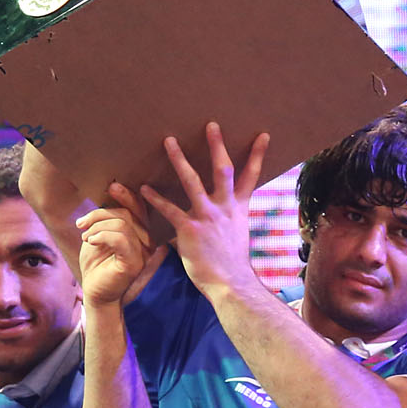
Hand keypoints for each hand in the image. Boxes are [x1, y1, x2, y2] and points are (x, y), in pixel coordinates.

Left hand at [78, 189, 164, 307]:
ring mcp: (143, 253)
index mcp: (140, 233)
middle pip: (128, 213)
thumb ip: (106, 219)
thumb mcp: (98, 236)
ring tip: (86, 237)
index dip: (126, 195)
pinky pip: (121, 239)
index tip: (111, 186)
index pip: (138, 208)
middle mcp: (146, 242)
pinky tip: (90, 241)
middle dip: (99, 214)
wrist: (95, 293)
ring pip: (122, 224)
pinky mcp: (134, 263)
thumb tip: (107, 195)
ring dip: (97, 227)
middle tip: (81, 224)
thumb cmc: (96, 265)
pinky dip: (102, 235)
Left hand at [139, 122, 270, 296]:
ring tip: (169, 141)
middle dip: (217, 146)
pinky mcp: (190, 228)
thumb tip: (226, 213)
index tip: (263, 134)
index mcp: (238, 208)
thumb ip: (230, 217)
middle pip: (223, 170)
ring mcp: (207, 216)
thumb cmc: (231, 262)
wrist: (230, 283)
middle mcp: (225, 207)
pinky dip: (155, 198)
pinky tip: (143, 188)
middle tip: (211, 124)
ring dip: (180, 159)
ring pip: (193, 181)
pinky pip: (170, 209)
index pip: (251, 176)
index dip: (257, 155)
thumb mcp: (237, 234)